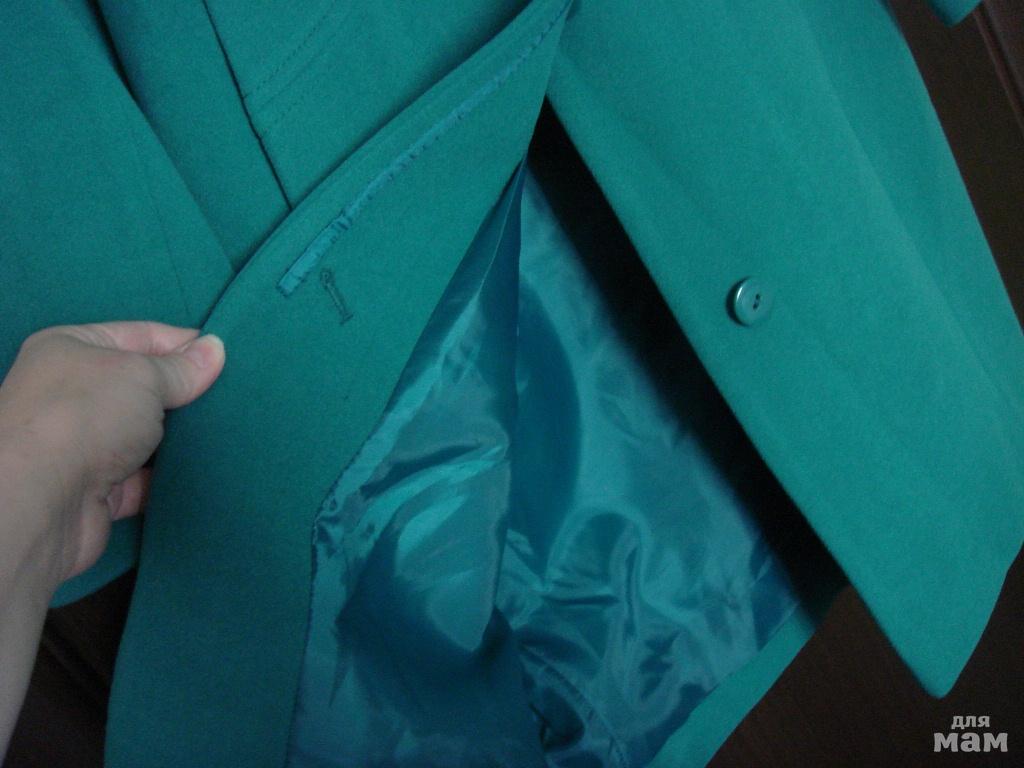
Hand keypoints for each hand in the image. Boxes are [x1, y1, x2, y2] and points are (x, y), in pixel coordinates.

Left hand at [0, 322, 224, 586]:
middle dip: (186, 393)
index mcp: (71, 350)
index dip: (185, 344)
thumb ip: (182, 368)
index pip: (140, 335)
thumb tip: (216, 349)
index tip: (229, 357)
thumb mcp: (143, 375)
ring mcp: (83, 446)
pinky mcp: (97, 492)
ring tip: (231, 430)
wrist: (40, 501)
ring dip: (181, 438)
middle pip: (144, 387)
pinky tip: (208, 470)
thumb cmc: (86, 414)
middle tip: (235, 395)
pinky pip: (146, 479)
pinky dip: (172, 477)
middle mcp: (72, 394)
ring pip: (147, 435)